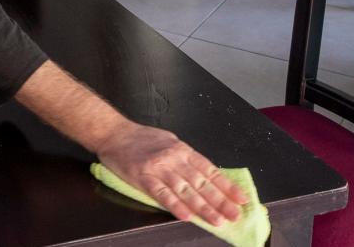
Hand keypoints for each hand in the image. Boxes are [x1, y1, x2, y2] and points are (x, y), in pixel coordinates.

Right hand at [95, 122, 247, 225]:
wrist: (113, 133)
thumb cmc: (140, 137)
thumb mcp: (169, 141)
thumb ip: (185, 158)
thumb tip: (205, 174)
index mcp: (182, 150)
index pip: (209, 171)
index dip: (226, 186)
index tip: (240, 199)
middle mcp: (173, 159)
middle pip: (201, 183)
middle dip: (220, 201)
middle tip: (234, 215)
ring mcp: (158, 168)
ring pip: (185, 190)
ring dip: (203, 207)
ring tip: (217, 220)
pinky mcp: (143, 177)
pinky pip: (161, 193)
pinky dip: (175, 205)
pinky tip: (186, 215)